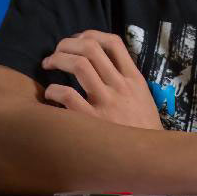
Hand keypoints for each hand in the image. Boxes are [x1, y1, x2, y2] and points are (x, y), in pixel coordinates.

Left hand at [42, 29, 162, 130]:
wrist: (147, 160)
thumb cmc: (142, 128)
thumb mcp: (142, 96)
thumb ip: (125, 78)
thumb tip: (100, 60)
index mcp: (133, 78)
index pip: (113, 42)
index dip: (90, 34)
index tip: (78, 40)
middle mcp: (119, 86)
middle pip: (91, 48)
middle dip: (68, 43)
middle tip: (57, 50)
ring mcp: (106, 103)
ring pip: (80, 65)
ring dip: (58, 59)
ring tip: (49, 64)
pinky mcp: (92, 122)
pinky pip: (68, 96)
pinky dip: (54, 90)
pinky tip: (50, 94)